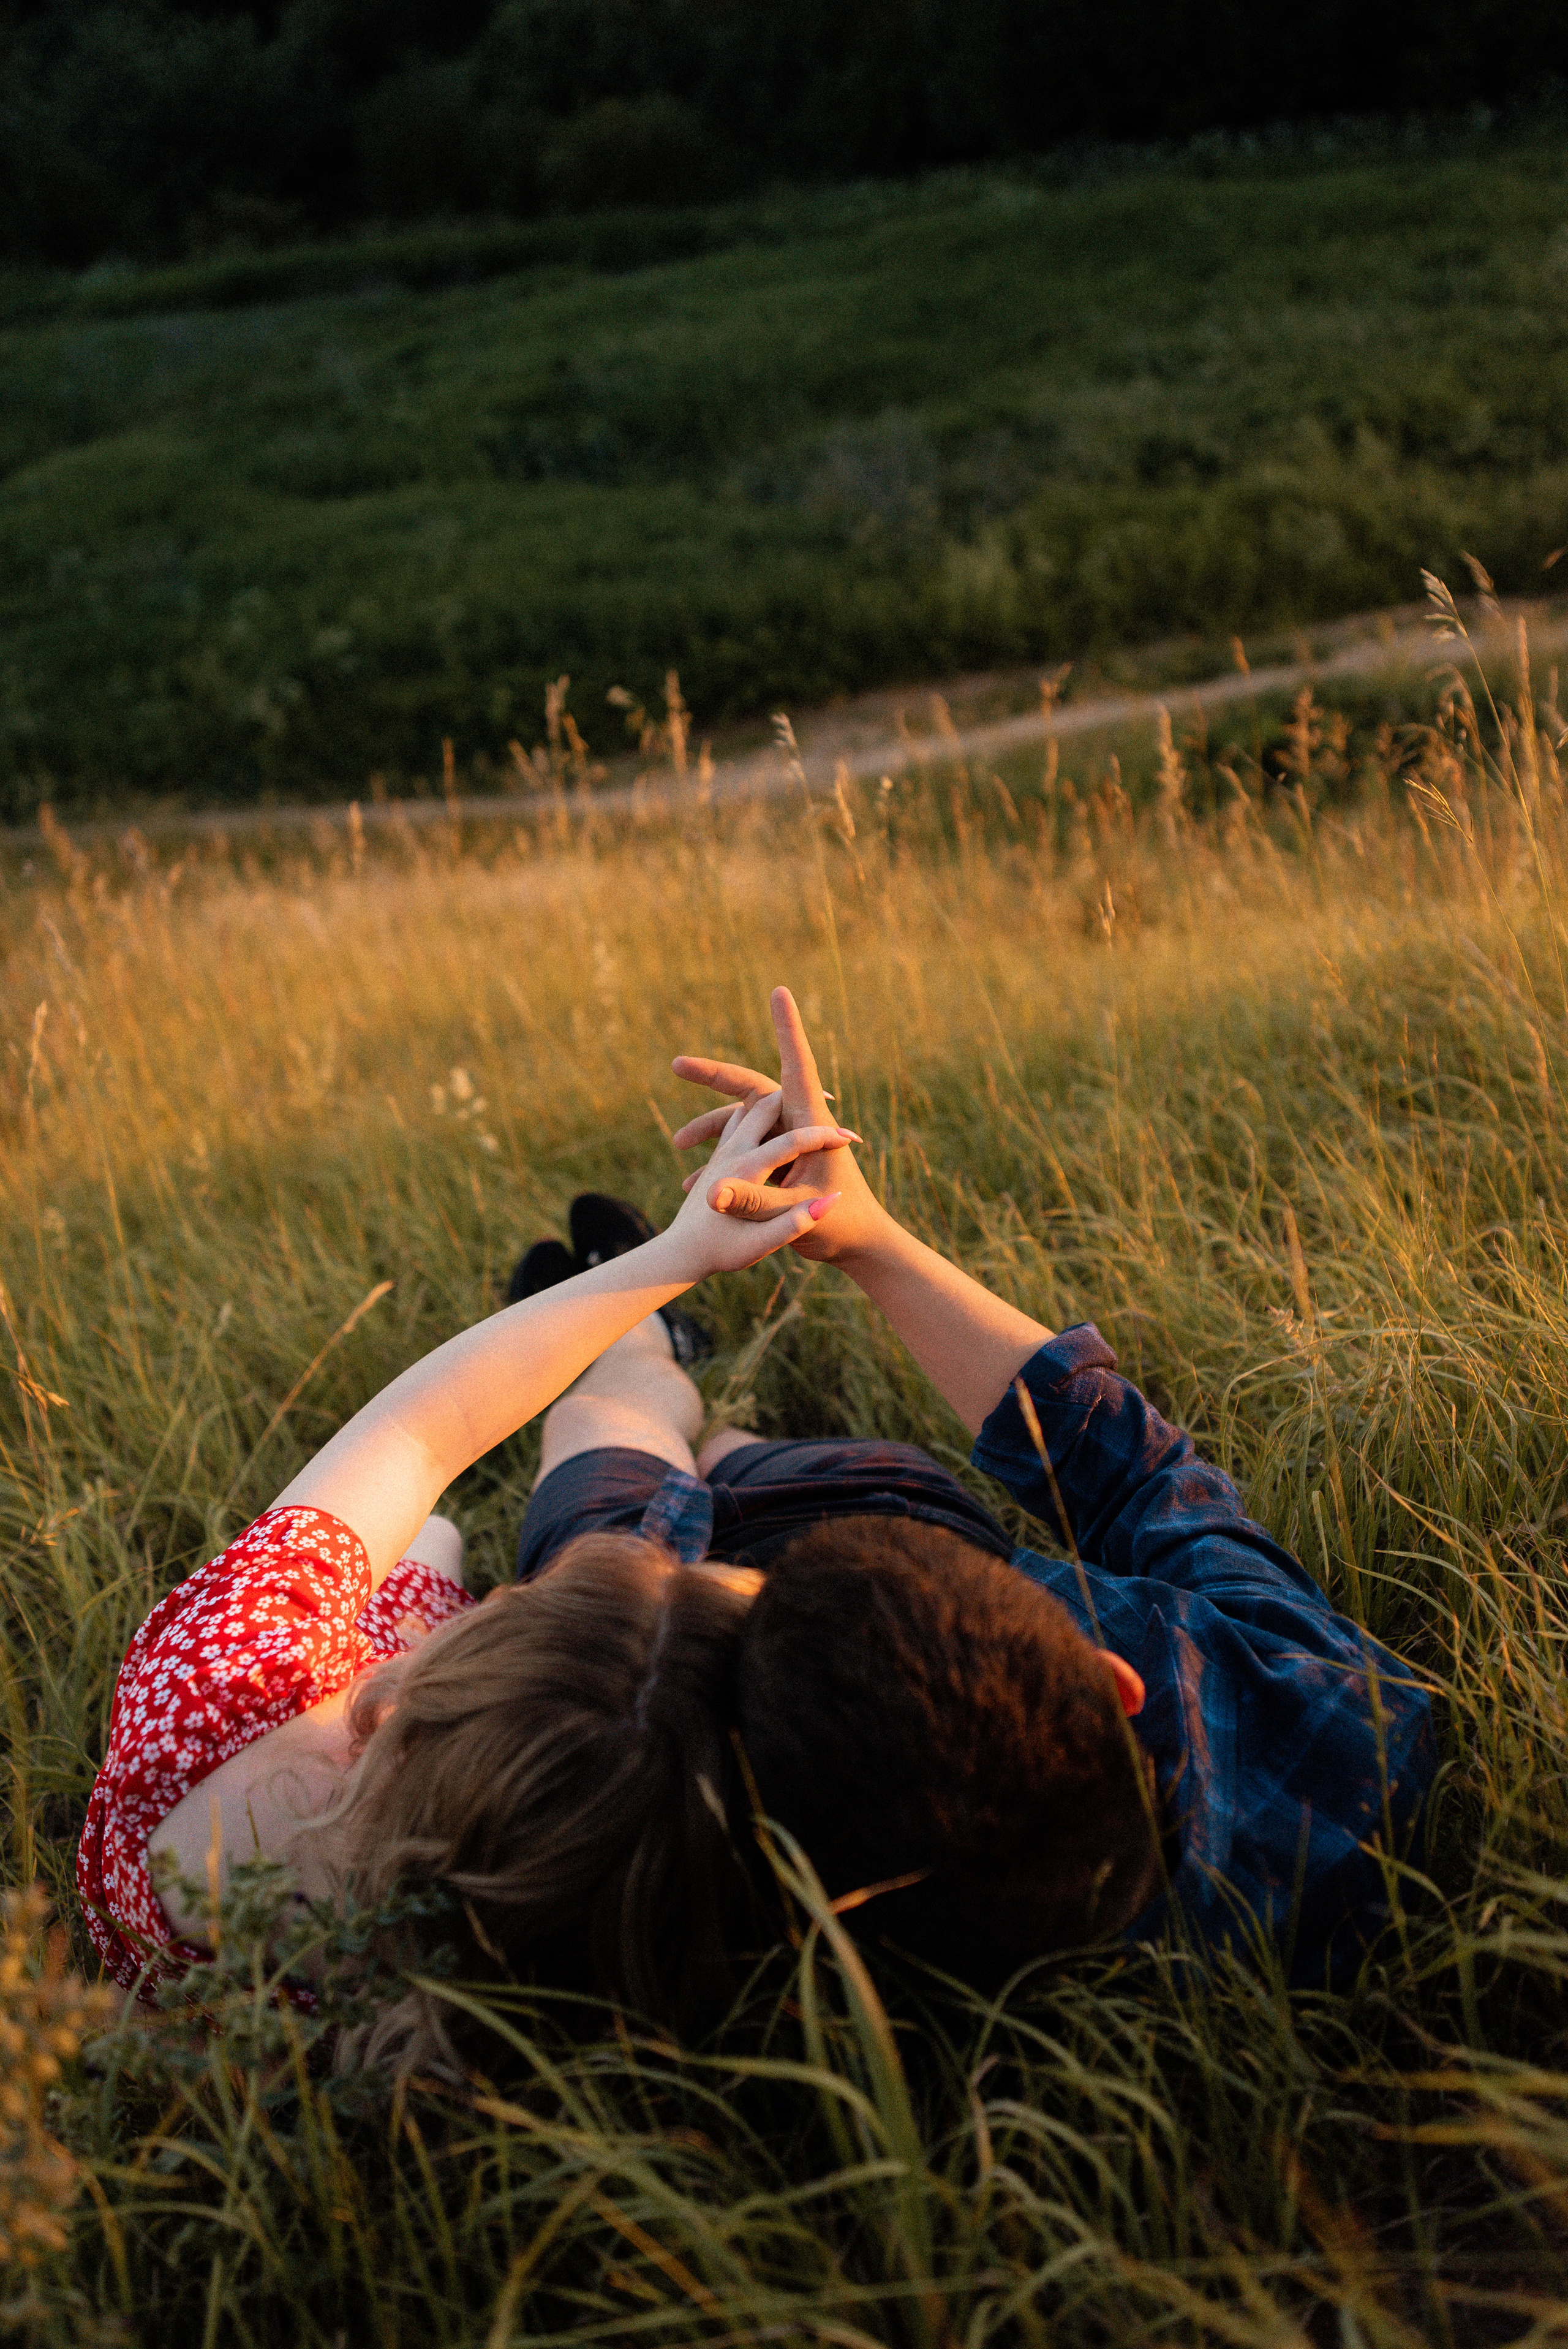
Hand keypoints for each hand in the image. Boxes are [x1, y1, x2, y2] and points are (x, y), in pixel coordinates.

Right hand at [671, 986, 891, 1264]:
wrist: (857, 1246)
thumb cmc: (840, 1227)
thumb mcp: (793, 1214)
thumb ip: (753, 1200)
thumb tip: (710, 1195)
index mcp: (811, 1124)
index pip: (797, 1065)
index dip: (788, 1029)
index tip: (779, 991)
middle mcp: (799, 1123)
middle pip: (753, 1087)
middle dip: (714, 1076)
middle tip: (677, 1065)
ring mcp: (789, 1140)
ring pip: (744, 1119)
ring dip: (711, 1127)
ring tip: (678, 1143)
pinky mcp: (781, 1158)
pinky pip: (744, 1147)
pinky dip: (720, 1158)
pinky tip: (692, 1179)